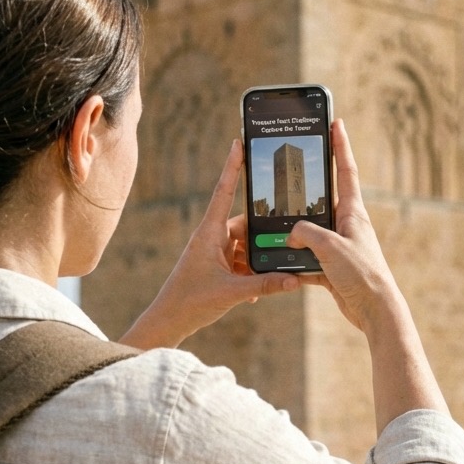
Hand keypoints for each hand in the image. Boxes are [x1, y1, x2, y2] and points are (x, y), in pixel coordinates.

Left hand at [120, 140, 299, 348]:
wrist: (169, 322)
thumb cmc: (191, 302)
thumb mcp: (232, 293)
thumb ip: (265, 285)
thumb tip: (294, 280)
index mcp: (209, 232)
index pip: (224, 191)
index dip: (232, 166)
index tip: (239, 142)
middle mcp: (212, 237)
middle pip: (245, 224)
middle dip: (262, 234)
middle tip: (283, 237)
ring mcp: (214, 252)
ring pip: (245, 245)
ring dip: (257, 259)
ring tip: (269, 274)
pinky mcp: (217, 266)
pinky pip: (241, 262)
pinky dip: (251, 274)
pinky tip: (256, 291)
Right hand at [285, 119, 403, 333]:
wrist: (375, 310)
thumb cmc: (361, 274)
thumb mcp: (330, 247)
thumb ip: (306, 233)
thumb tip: (290, 234)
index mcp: (352, 212)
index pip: (346, 170)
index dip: (340, 145)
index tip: (336, 123)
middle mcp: (347, 225)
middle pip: (324, 197)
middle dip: (309, 185)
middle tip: (293, 167)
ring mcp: (340, 245)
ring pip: (311, 230)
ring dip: (295, 230)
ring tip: (276, 221)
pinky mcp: (333, 266)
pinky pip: (308, 256)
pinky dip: (296, 259)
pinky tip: (282, 261)